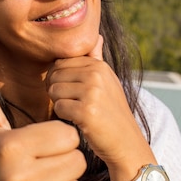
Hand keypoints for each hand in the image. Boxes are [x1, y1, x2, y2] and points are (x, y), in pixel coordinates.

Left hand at [46, 36, 151, 173]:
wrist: (127, 143)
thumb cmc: (111, 113)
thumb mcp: (107, 82)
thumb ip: (96, 59)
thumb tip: (96, 36)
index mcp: (99, 65)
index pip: (60, 62)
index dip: (58, 78)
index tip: (70, 92)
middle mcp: (97, 74)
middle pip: (54, 75)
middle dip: (56, 91)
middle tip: (72, 104)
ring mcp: (93, 92)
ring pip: (54, 91)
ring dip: (60, 104)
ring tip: (77, 112)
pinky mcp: (87, 111)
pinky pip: (59, 107)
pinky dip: (64, 117)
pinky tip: (78, 121)